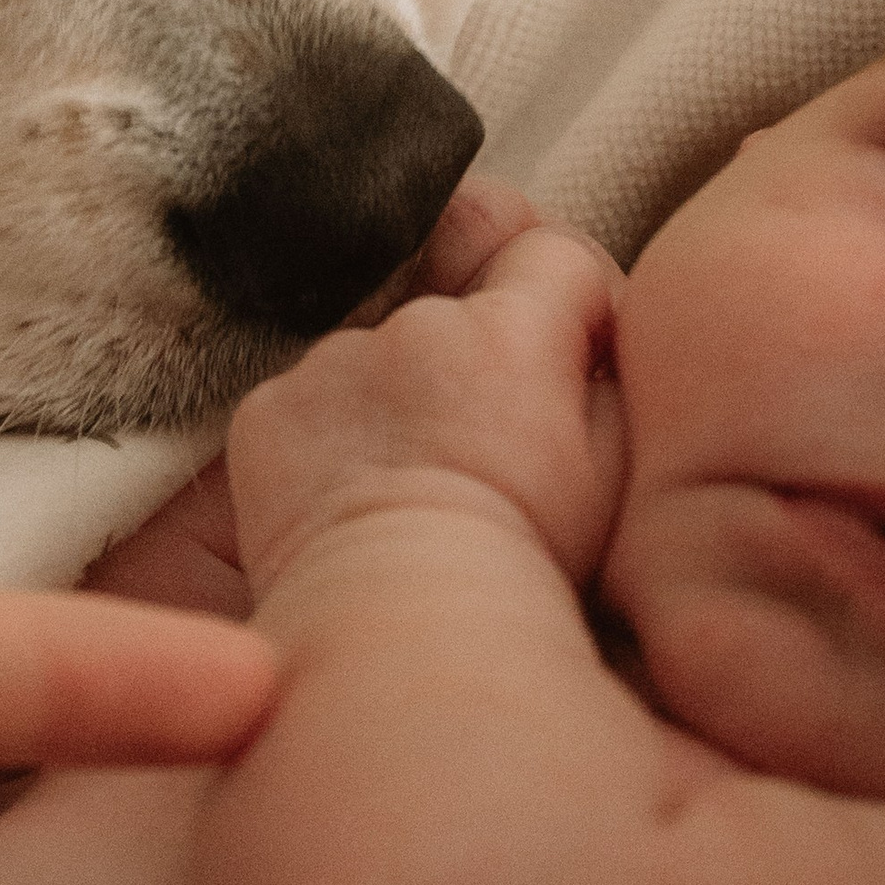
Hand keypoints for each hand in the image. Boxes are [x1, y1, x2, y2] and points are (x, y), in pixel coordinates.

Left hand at [228, 221, 628, 596]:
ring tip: (419, 473)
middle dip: (483, 332)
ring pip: (379, 345)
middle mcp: (413, 326)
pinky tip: (358, 494)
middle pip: (458, 288)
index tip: (575, 357)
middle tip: (492, 414)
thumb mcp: (614, 471)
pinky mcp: (269, 410)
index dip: (573, 300)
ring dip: (404, 385)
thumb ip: (615, 379)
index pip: (554, 253)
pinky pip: (310, 397)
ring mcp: (328, 363)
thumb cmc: (525, 566)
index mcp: (509, 333)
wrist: (398, 630)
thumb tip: (598, 337)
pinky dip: (335, 433)